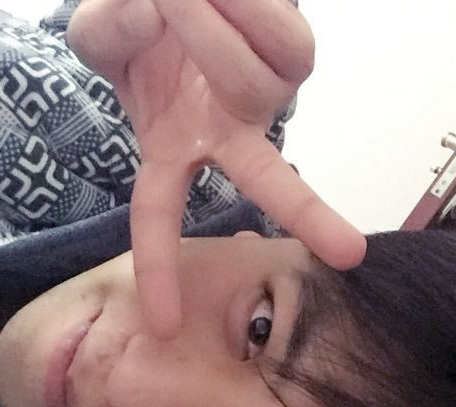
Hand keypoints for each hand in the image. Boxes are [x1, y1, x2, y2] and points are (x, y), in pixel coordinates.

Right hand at [66, 0, 366, 337]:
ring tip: (175, 0)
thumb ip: (106, 35)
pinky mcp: (293, 53)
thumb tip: (147, 16)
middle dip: (306, 213)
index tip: (165, 325)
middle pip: (267, 178)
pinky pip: (275, 35)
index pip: (160, 213)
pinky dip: (239, 8)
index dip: (159, 268)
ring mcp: (266, 97)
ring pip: (251, 85)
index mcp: (178, 147)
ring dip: (204, 32)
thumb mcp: (105, 37)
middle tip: (350, 255)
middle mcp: (230, 132)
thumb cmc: (145, 26)